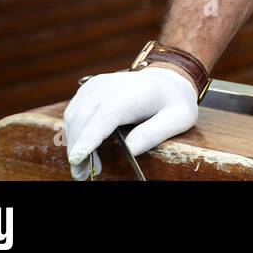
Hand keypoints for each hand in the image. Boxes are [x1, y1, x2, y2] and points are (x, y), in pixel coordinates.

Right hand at [62, 66, 198, 179]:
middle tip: (82, 174)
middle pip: (84, 116)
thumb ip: (154, 134)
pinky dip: (73, 131)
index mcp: (136, 92)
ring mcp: (98, 85)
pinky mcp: (90, 89)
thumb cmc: (174, 100)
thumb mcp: (179, 118)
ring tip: (83, 166)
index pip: (106, 113)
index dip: (89, 136)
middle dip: (78, 147)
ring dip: (73, 142)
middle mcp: (112, 85)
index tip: (78, 157)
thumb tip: (128, 150)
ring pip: (73, 114)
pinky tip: (83, 148)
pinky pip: (73, 111)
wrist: (167, 78)